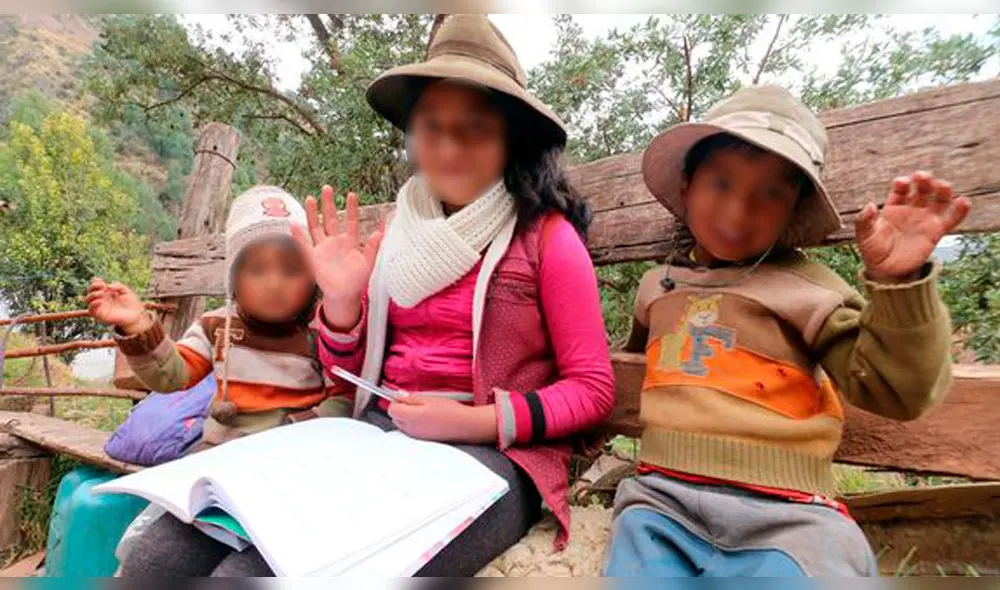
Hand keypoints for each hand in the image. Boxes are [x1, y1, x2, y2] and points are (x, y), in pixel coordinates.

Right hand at [85, 278, 149, 333]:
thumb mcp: (126, 291)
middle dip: (93, 286)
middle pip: (89, 291)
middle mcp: (101, 299)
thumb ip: (118, 286)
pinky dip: (93, 304)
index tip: (102, 282)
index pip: (95, 285)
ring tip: (102, 293)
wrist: (136, 315)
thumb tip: (108, 286)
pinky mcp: (100, 315)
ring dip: (92, 294)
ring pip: (87, 300)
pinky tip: (100, 301)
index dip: (95, 282)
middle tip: (102, 286)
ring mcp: (100, 307)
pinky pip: (91, 310)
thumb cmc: (131, 303)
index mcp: (106, 292)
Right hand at [291, 187, 383, 329]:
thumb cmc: (357, 279)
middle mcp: (335, 242)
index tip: (352, 194)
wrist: (344, 294)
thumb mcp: (368, 263)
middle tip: (327, 188)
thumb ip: (373, 247)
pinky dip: (299, 236)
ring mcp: (323, 248)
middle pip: (331, 218)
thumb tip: (380, 232)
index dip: (352, 208)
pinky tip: (294, 224)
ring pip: (317, 227)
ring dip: (313, 213)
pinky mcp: (313, 258)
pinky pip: (304, 245)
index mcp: (350, 242)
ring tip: (311, 198)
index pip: (351, 221)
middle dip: (329, 203)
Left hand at [388, 396, 497, 443]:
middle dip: (401, 409)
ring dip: (407, 416)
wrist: (463, 425)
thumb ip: (411, 398)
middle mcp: (409, 429)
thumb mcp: (428, 398)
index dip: (397, 401)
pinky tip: (428, 419)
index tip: (405, 396)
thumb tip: (399, 397)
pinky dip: (414, 424)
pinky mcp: (422, 439)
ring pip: (402, 424)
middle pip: (395, 417)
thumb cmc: (448, 411)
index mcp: (409, 417)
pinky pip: (411, 430)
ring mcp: (416, 436)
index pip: (391, 409)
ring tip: (424, 410)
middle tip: (416, 402)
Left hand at [855, 171, 970, 281]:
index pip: (900, 189)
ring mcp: (925, 219)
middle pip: (921, 189)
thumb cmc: (873, 251)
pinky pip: (951, 219)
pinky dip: (960, 210)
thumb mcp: (864, 236)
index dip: (902, 183)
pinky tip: (963, 201)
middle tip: (922, 176)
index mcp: (893, 207)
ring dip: (943, 190)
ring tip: (943, 186)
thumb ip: (864, 221)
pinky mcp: (936, 232)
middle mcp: (911, 209)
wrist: (886, 271)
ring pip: (939, 200)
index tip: (902, 183)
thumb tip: (870, 205)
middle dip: (923, 180)